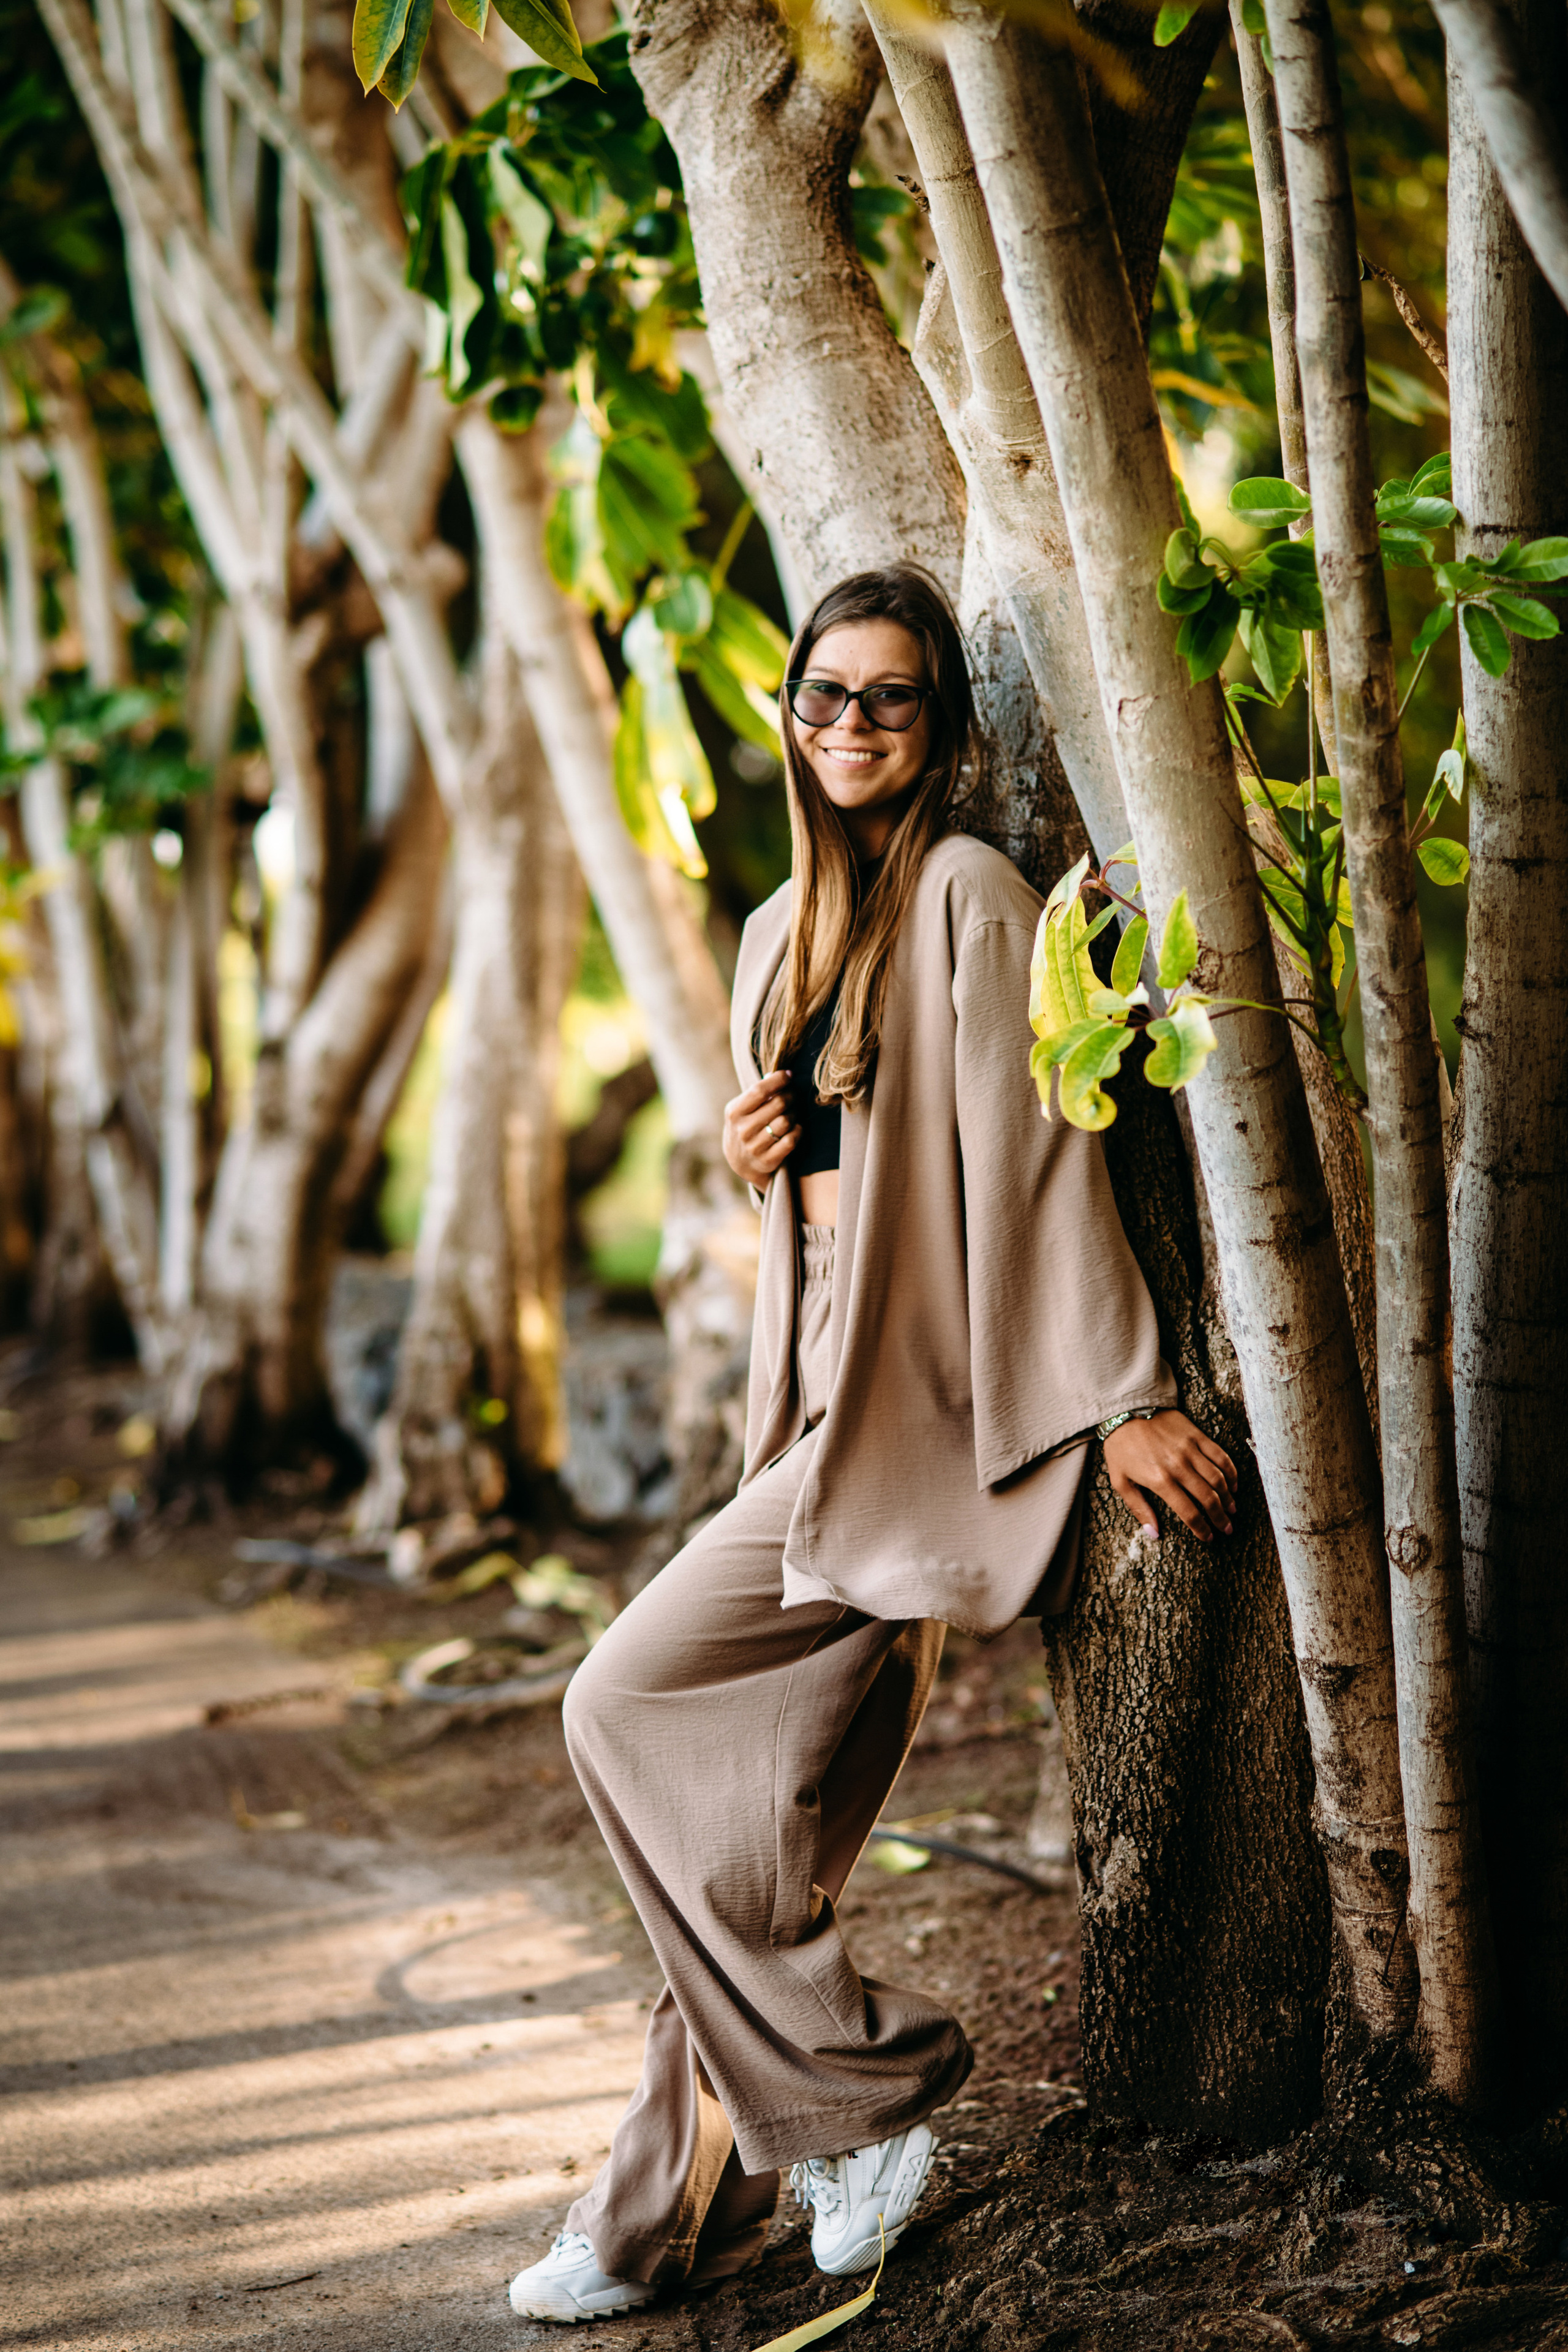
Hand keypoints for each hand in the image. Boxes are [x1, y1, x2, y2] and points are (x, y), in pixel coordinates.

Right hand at [723, 1071, 799, 1188]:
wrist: (739, 1161)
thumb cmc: (745, 1125)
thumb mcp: (741, 1108)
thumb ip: (757, 1092)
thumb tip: (779, 1074)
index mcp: (734, 1112)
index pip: (759, 1090)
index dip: (778, 1080)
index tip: (789, 1075)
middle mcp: (743, 1130)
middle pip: (778, 1104)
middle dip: (791, 1095)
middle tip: (793, 1094)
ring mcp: (755, 1146)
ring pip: (786, 1121)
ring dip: (795, 1113)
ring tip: (793, 1111)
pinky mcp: (768, 1160)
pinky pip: (791, 1140)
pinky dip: (798, 1130)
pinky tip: (795, 1127)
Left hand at [1102, 1410, 1236, 1543]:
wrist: (1126, 1409)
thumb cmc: (1121, 1446)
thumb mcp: (1120, 1480)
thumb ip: (1138, 1508)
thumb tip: (1154, 1534)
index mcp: (1160, 1480)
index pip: (1188, 1512)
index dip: (1201, 1528)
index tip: (1208, 1537)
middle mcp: (1178, 1466)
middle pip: (1208, 1498)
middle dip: (1220, 1517)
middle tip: (1227, 1528)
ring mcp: (1190, 1449)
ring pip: (1218, 1478)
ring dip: (1228, 1497)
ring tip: (1232, 1510)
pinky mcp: (1197, 1435)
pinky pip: (1220, 1455)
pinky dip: (1230, 1471)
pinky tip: (1233, 1483)